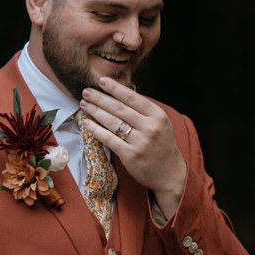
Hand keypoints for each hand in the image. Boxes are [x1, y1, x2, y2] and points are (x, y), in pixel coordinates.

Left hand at [80, 74, 186, 219]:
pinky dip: (96, 130)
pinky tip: (87, 123)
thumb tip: (119, 95)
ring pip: (112, 122)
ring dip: (95, 111)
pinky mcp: (130, 155)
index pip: (132, 98)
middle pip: (119, 108)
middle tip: (86, 91)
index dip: (115, 88)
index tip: (101, 81)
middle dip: (100, 98)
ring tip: (84, 104)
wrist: (170, 174)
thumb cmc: (162, 146)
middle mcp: (149, 127)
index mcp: (157, 115)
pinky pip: (109, 139)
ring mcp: (140, 141)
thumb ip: (143, 111)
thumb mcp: (160, 123)